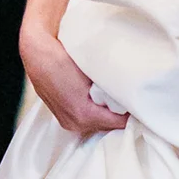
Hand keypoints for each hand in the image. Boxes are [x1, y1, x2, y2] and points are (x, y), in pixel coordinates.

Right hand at [20, 18, 127, 134]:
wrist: (36, 53)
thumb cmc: (63, 57)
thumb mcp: (93, 69)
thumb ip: (111, 85)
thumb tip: (129, 90)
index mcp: (85, 114)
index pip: (120, 122)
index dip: (132, 112)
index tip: (141, 103)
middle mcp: (75, 123)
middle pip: (109, 125)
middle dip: (120, 114)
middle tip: (131, 99)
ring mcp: (67, 122)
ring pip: (98, 123)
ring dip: (107, 114)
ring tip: (116, 98)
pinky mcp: (62, 117)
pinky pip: (86, 120)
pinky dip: (95, 112)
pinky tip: (99, 99)